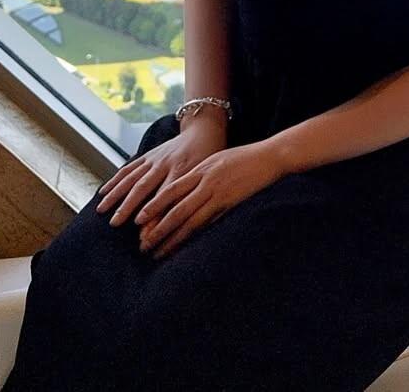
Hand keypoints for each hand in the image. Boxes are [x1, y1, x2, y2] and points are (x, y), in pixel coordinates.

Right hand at [96, 119, 226, 228]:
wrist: (203, 132)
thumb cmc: (208, 162)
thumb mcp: (204, 180)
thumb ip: (188, 200)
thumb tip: (173, 227)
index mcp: (182, 170)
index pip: (165, 196)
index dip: (153, 213)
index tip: (141, 233)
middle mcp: (165, 163)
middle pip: (143, 186)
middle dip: (127, 206)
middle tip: (114, 224)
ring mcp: (154, 158)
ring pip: (131, 177)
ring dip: (115, 194)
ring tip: (101, 210)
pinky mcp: (147, 155)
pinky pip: (128, 168)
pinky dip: (115, 180)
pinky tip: (103, 191)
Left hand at [132, 142, 285, 258]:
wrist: (269, 155)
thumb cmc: (243, 158)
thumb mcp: (216, 160)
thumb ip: (200, 174)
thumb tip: (183, 190)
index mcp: (200, 169)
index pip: (171, 191)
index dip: (153, 206)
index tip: (138, 221)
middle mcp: (205, 181)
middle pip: (176, 209)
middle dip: (157, 228)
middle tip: (142, 245)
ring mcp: (218, 193)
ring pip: (189, 220)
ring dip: (172, 238)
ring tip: (158, 252)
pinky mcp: (231, 203)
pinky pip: (209, 223)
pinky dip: (194, 236)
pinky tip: (186, 248)